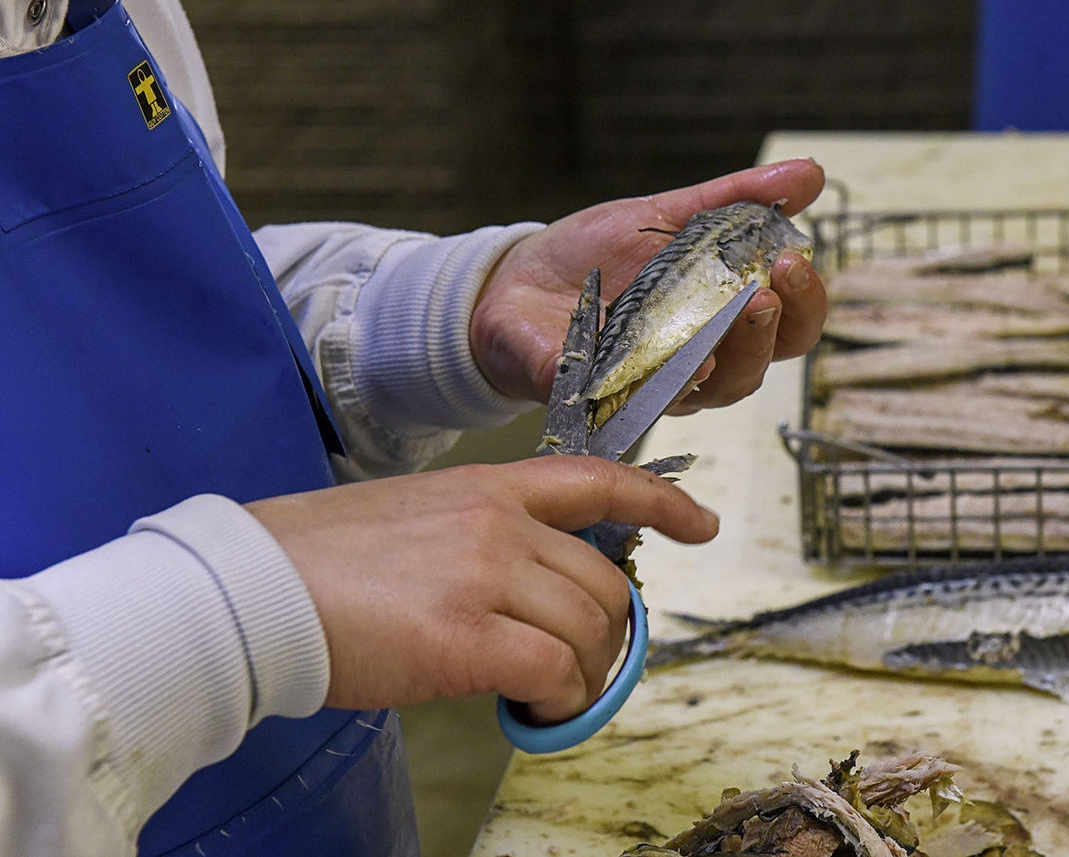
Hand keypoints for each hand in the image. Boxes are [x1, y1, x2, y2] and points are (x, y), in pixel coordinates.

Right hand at [245, 457, 717, 721]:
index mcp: (487, 487)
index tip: (701, 523)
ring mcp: (485, 577)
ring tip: (542, 692)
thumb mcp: (413, 517)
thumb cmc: (315, 560)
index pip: (598, 478)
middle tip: (572, 664)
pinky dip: (559, 700)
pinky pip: (557, 673)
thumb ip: (480, 539)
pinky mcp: (466, 638)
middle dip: (606, 632)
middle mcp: (498, 525)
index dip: (662, 500)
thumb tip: (525, 593)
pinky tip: (531, 707)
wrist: (250, 590)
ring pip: (591, 629)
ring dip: (582, 674)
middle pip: (605, 581)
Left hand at [470, 159, 827, 409]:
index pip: (788, 328)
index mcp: (720, 320)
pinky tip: (685, 360)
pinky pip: (642, 404)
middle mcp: (698, 362)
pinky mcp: (603, 399)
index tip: (795, 259)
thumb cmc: (594, 256)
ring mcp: (654, 387)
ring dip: (735, 356)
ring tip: (736, 313)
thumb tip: (811, 174)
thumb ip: (735, 198)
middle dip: (775, 328)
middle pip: (761, 366)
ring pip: (715, 392)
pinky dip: (667, 384)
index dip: (805, 303)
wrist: (513, 281)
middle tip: (768, 287)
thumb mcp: (666, 212)